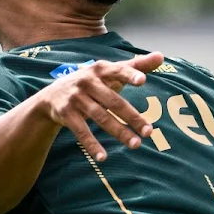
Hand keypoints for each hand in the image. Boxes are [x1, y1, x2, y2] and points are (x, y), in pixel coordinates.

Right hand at [36, 52, 164, 162]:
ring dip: (119, 132)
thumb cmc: (91, 82)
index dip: (130, 75)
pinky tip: (103, 157)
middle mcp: (87, 82)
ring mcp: (76, 98)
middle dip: (131, 117)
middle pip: (113, 101)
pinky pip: (81, 131)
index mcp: (101, 70)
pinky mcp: (66, 114)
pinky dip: (92, 144)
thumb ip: (136, 66)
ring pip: (100, 117)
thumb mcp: (110, 72)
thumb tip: (161, 56)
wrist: (52, 96)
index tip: (143, 81)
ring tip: (136, 144)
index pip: (118, 71)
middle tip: (149, 132)